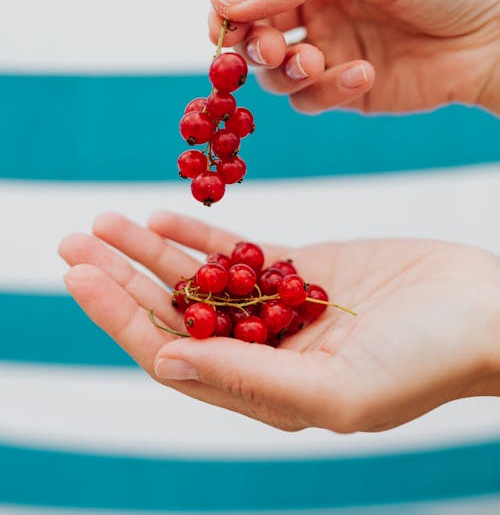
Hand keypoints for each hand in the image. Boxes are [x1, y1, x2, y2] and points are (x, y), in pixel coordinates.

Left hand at [59, 211, 499, 432]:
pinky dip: (199, 234)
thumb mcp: (336, 387)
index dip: (120, 317)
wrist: (483, 311)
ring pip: (198, 277)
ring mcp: (280, 305)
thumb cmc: (426, 362)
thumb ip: (250, 378)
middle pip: (173, 312)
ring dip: (149, 250)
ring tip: (103, 219)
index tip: (80, 278)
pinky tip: (162, 214)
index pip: (170, 354)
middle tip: (73, 241)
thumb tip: (165, 365)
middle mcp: (262, 349)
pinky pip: (239, 250)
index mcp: (263, 390)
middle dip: (121, 278)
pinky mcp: (304, 267)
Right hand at [209, 0, 499, 114]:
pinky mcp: (346, 89)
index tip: (222, 25)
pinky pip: (312, 99)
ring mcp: (329, 50)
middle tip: (272, 50)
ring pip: (275, 73)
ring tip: (317, 63)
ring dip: (286, 72)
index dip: (228, 7)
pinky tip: (362, 74)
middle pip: (252, 34)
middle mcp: (314, 8)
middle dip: (252, 45)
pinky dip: (327, 91)